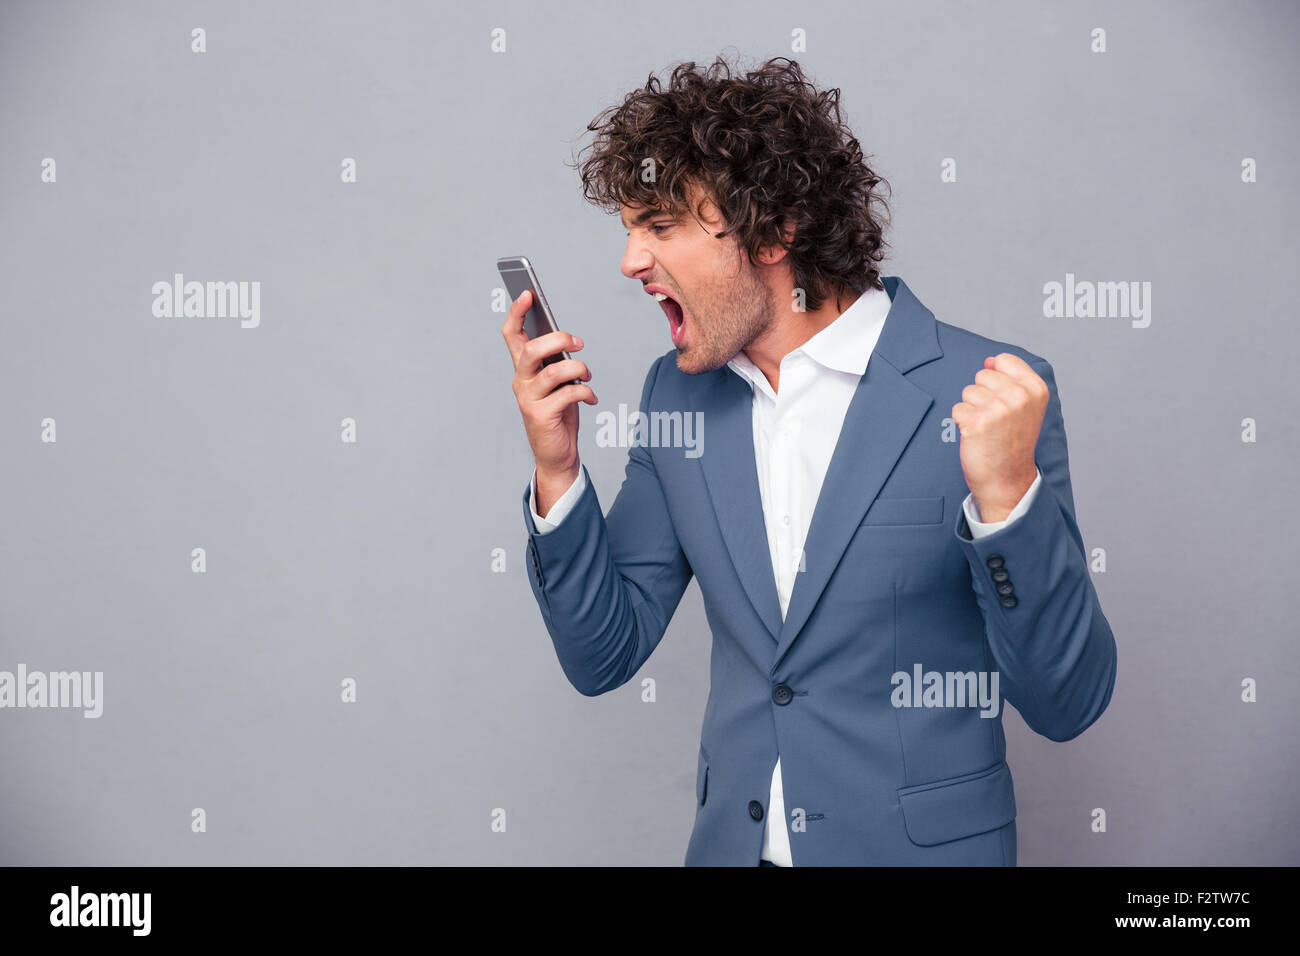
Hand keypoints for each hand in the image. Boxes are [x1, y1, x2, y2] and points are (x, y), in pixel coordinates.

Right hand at [501, 289, 596, 512]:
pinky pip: (568, 393)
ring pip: (553, 371)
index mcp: (523, 368)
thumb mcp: (557, 382)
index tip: (528, 293)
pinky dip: (585, 392)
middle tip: (578, 344)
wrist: (556, 454)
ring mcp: (528, 399)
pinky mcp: (540, 416)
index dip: (517, 312)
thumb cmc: (558, 413)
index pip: (512, 335)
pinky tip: (591, 398)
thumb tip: (567, 340)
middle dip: (558, 339)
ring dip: (578, 369)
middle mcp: (521, 381)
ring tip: (587, 375)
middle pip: (532, 349)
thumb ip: (556, 361)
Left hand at [951, 353, 1047, 522]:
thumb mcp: (1026, 407)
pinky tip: (977, 436)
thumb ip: (1011, 380)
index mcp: (1035, 389)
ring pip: (968, 391)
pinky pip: (957, 409)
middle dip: (983, 396)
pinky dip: (962, 423)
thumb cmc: (1014, 444)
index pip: (1004, 360)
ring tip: (987, 429)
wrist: (1008, 480)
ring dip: (972, 410)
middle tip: (995, 420)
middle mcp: (1019, 396)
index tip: (1004, 401)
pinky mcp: (977, 422)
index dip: (997, 379)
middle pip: (982, 375)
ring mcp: (998, 409)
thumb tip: (989, 361)